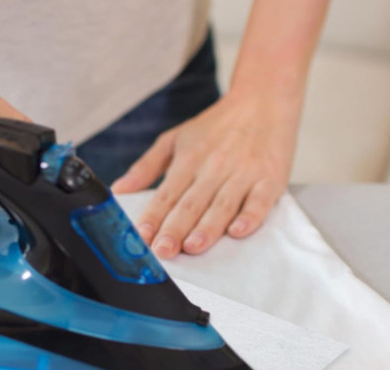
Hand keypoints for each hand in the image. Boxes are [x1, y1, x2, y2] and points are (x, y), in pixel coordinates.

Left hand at [110, 90, 297, 257]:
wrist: (263, 99)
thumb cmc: (217, 125)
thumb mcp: (175, 138)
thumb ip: (146, 166)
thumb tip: (120, 189)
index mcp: (188, 160)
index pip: (166, 195)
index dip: (153, 217)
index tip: (141, 237)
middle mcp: (213, 168)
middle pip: (191, 204)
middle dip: (175, 229)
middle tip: (162, 251)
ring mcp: (242, 173)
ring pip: (221, 205)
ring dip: (207, 228)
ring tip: (192, 247)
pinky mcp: (270, 178)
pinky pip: (259, 201)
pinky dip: (250, 216)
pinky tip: (239, 231)